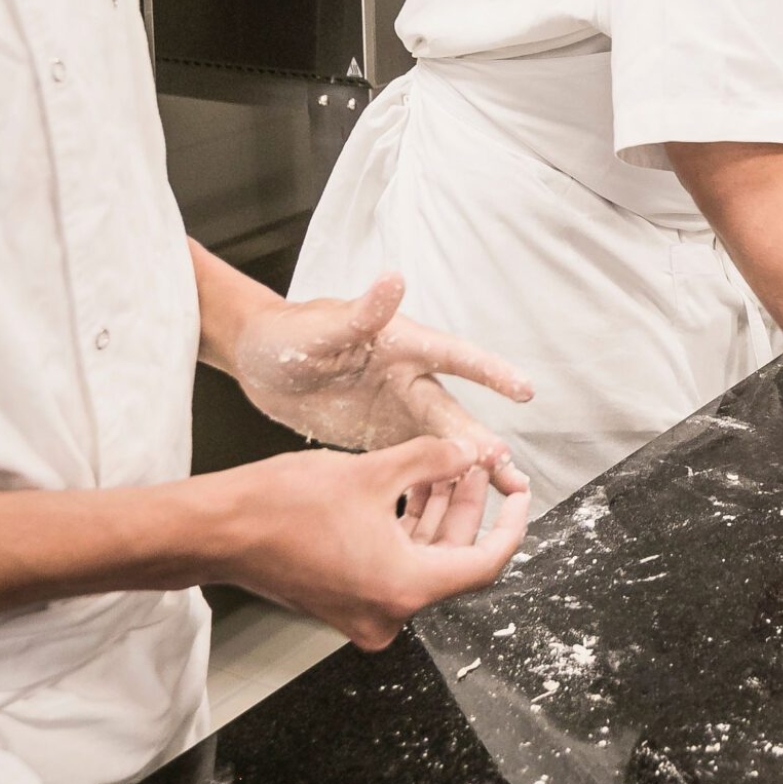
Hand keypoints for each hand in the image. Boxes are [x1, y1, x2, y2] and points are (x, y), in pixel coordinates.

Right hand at [215, 438, 530, 649]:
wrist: (219, 530)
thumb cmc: (285, 506)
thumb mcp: (375, 471)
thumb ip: (434, 460)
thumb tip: (471, 453)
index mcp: (405, 589)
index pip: (486, 562)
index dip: (511, 522)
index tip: (521, 490)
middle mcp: (388, 611)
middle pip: (454, 556)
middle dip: (469, 504)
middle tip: (478, 460)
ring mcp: (364, 608)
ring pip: (423, 556)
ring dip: (438, 510)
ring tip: (447, 461)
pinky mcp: (345, 596)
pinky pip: (394, 560)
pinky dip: (408, 523)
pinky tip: (414, 481)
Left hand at [232, 273, 531, 486]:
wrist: (257, 361)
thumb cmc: (288, 333)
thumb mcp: (321, 327)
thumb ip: (361, 312)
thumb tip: (394, 278)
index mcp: (401, 344)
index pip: (454, 357)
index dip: (490, 372)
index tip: (525, 391)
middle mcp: (407, 376)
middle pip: (449, 411)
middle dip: (478, 437)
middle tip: (506, 465)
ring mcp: (394, 408)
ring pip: (438, 439)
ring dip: (466, 463)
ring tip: (496, 489)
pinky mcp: (378, 435)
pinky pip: (412, 459)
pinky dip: (433, 478)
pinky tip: (449, 504)